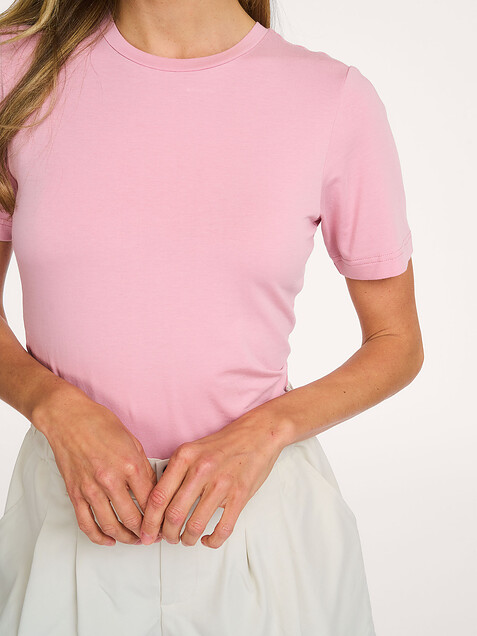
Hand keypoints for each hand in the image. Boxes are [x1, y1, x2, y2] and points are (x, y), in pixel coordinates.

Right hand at [32, 386, 157, 546]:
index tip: (165, 521)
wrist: (68, 418)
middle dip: (147, 533)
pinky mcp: (75, 493)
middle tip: (153, 536)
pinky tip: (108, 540)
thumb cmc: (100, 424)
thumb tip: (154, 490)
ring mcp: (91, 488)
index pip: (151, 501)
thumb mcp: (133, 441)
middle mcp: (111, 480)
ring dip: (126, 538)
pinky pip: (86, 523)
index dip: (161, 516)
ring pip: (111, 526)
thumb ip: (144, 468)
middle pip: (133, 518)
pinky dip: (98, 537)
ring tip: (135, 540)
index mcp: (130, 465)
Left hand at [139, 404, 291, 548]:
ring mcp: (222, 483)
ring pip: (195, 525)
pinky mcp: (240, 495)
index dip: (149, 521)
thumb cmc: (225, 443)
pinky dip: (212, 541)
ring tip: (186, 539)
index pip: (158, 497)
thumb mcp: (193, 448)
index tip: (146, 532)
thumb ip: (175, 471)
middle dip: (166, 534)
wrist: (259, 434)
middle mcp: (201, 470)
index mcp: (185, 457)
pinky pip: (223, 528)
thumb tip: (156, 501)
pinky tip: (208, 539)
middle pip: (173, 515)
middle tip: (166, 538)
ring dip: (187, 539)